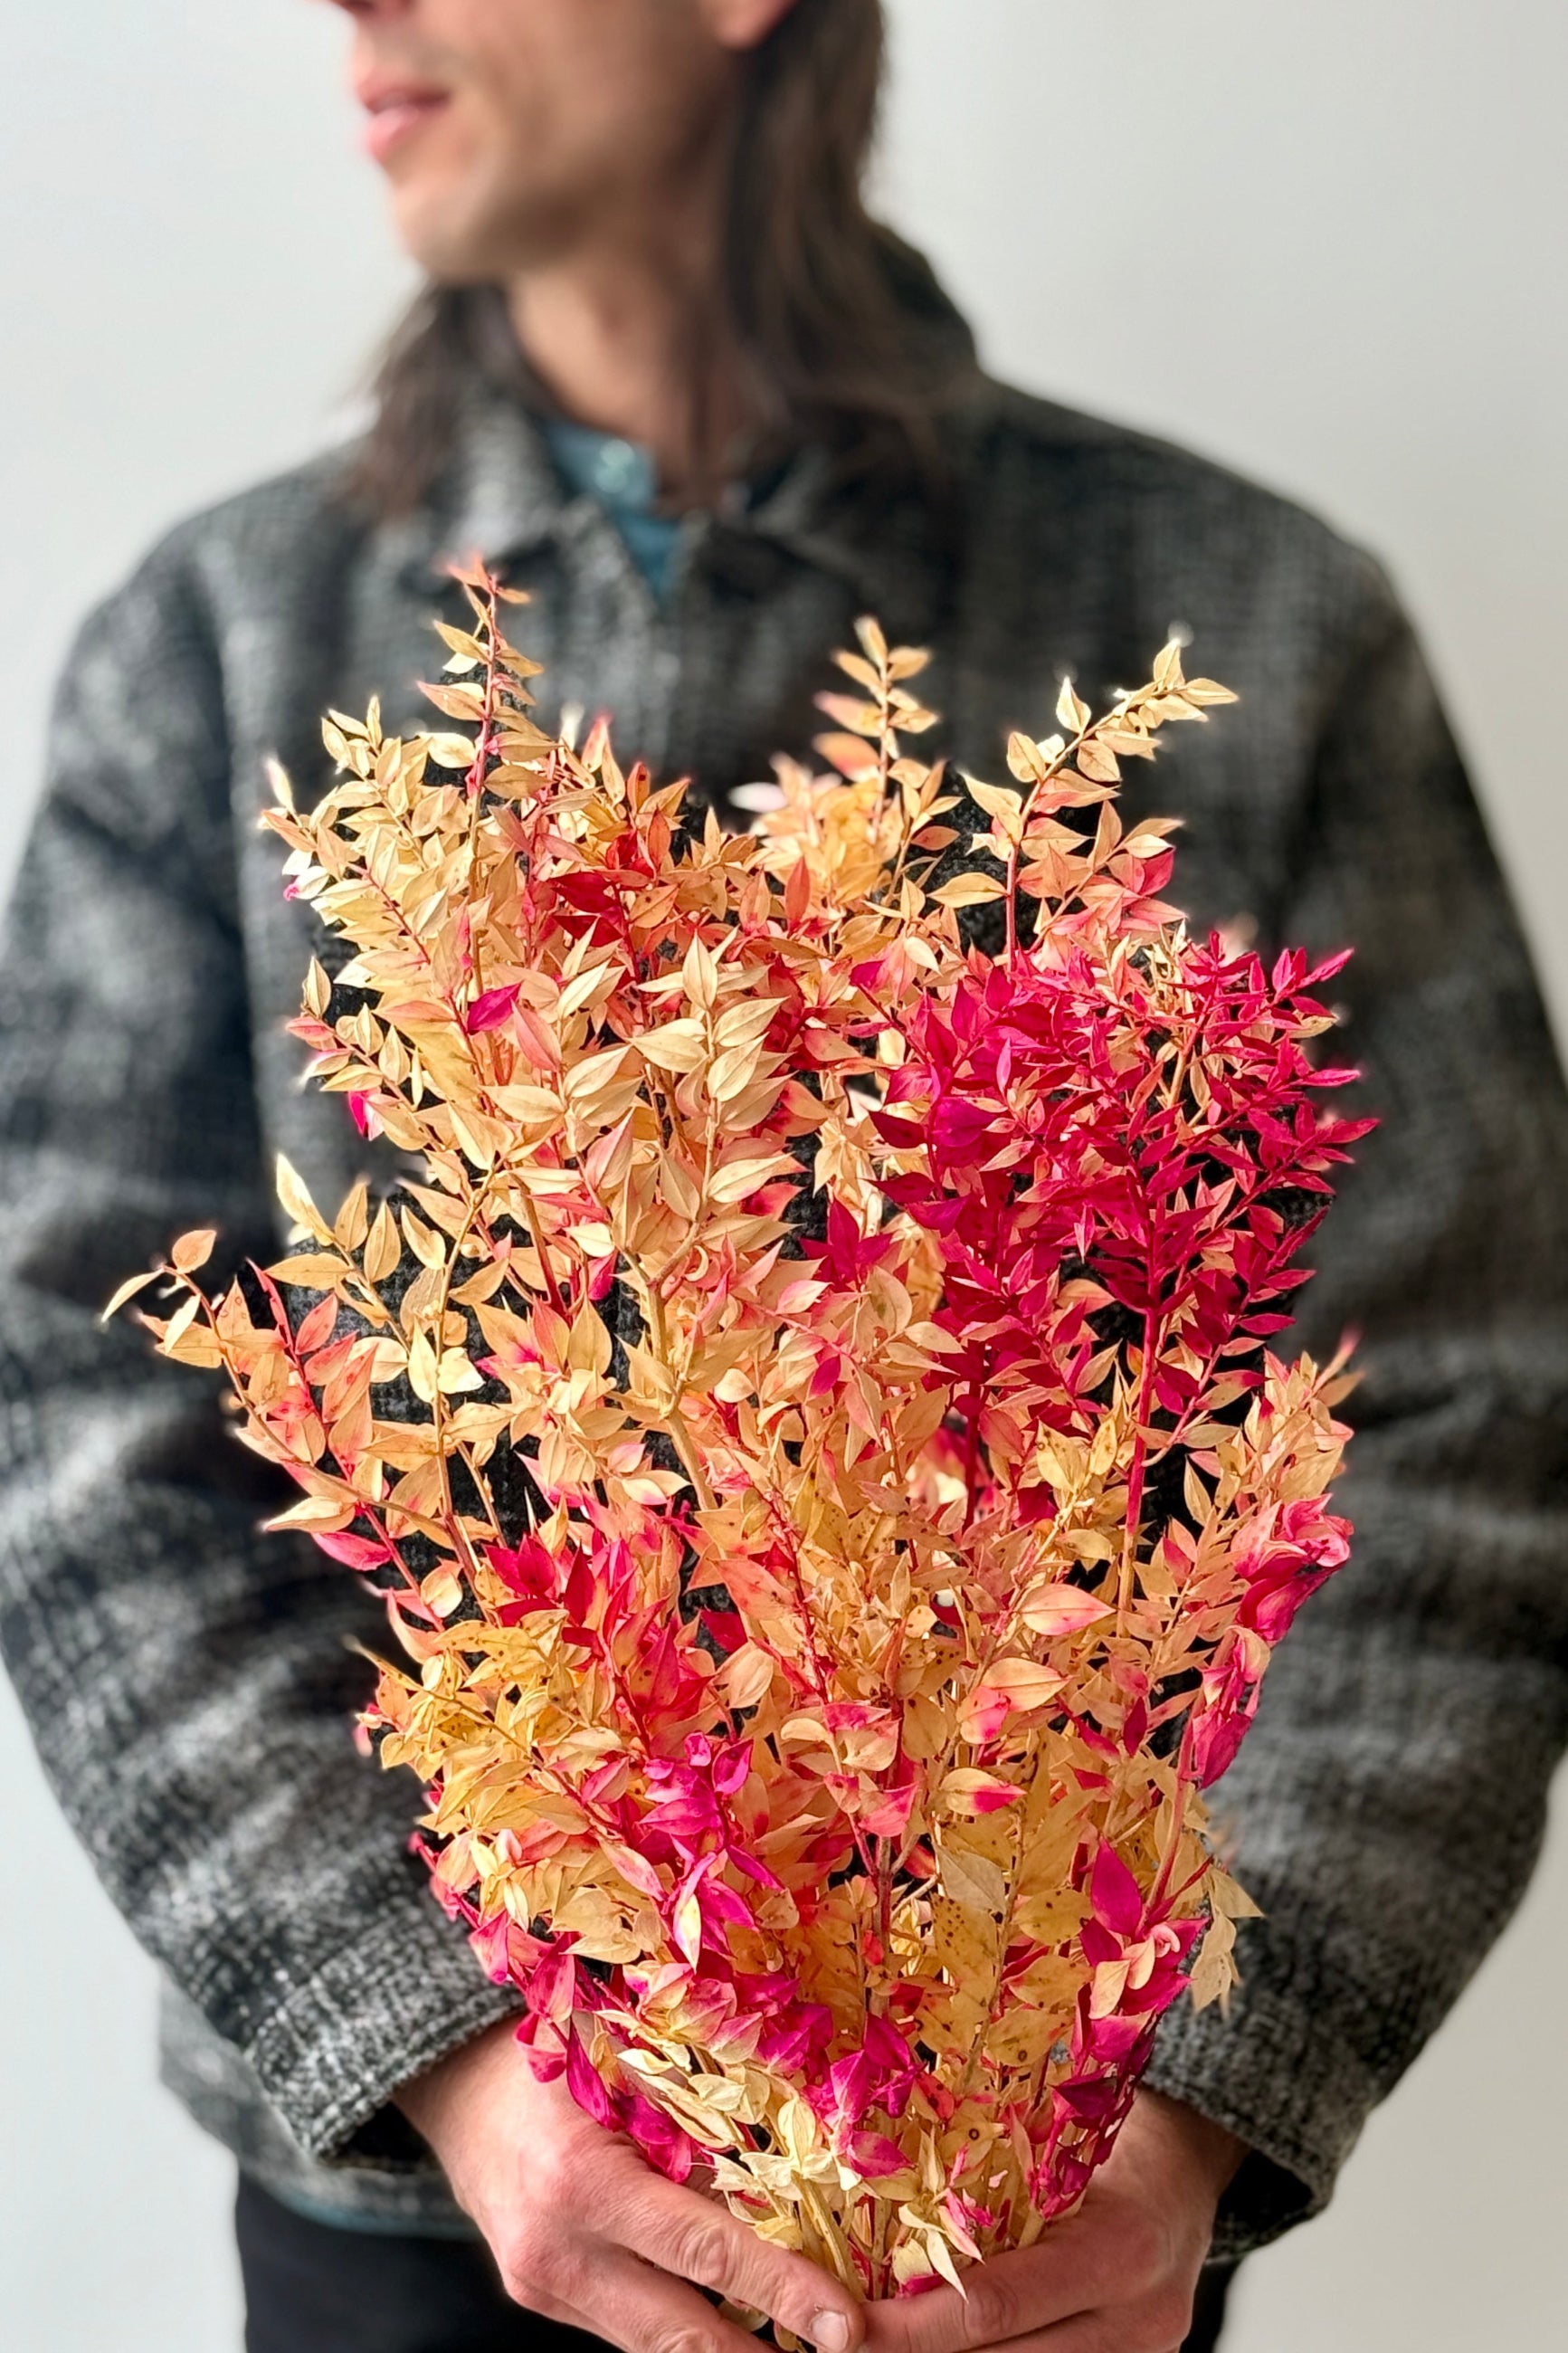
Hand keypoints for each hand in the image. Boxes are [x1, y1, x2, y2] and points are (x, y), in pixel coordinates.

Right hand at [397, 2020, 865, 2352]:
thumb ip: (697, 2113)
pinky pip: (627, 2328)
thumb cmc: (549, 2054)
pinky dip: (682, 2321)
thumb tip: (801, 2154)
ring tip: (799, 2344)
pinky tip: (732, 2317)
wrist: (452, 2084)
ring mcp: (546, 2290)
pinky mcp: (543, 2300)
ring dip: (727, 2348)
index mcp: (583, 2187)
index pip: (705, 2255)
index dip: (783, 2292)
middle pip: (683, 2338)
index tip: (845, 2325)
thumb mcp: (622, 2066)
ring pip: (656, 2347)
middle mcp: (560, 2255)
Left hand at [865, 2093, 1244, 2352]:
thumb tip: (883, 2197)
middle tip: (837, 2344)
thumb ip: (996, 2186)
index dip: (913, 2324)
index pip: (995, 2303)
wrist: (1190, 2179)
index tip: (847, 2322)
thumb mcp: (1067, 2148)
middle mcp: (1136, 2323)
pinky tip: (932, 2351)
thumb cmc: (1116, 2143)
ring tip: (874, 2347)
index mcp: (1118, 2249)